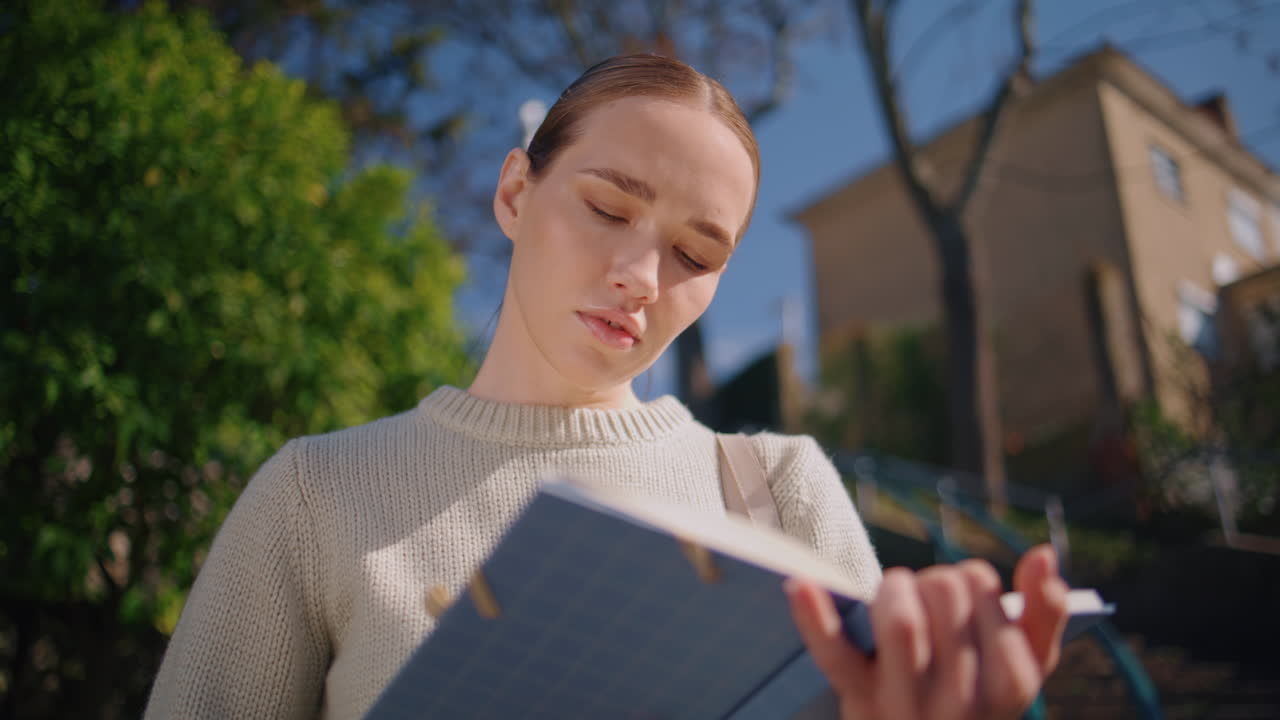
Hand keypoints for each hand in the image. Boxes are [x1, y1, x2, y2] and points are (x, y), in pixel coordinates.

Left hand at [786, 545, 1068, 719]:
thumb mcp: (1022, 666)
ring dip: (893, 587)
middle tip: (925, 597)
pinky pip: (834, 655)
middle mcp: (963, 700)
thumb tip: (1043, 555)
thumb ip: (1042, 614)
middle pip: (942, 594)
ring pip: (900, 622)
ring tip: (894, 593)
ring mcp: (907, 704)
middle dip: (930, 579)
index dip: (967, 579)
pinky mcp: (858, 703)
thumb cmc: (974, 697)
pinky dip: (814, 617)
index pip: (982, 586)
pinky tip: (799, 583)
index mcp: (1011, 682)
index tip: (963, 601)